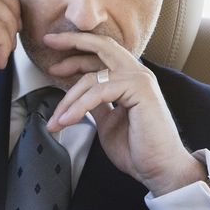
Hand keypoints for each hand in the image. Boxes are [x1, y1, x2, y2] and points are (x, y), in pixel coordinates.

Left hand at [42, 31, 205, 195]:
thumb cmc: (139, 149)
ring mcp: (140, 80)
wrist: (159, 168)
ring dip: (68, 98)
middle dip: (73, 41)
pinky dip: (79, 106)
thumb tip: (78, 97)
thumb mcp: (108, 122)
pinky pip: (99, 91)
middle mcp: (137, 74)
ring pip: (93, 76)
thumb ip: (97, 105)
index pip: (102, 55)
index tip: (54, 63)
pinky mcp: (140, 90)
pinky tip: (67, 120)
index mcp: (131, 79)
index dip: (77, 54)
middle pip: (102, 46)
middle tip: (49, 41)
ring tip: (55, 120)